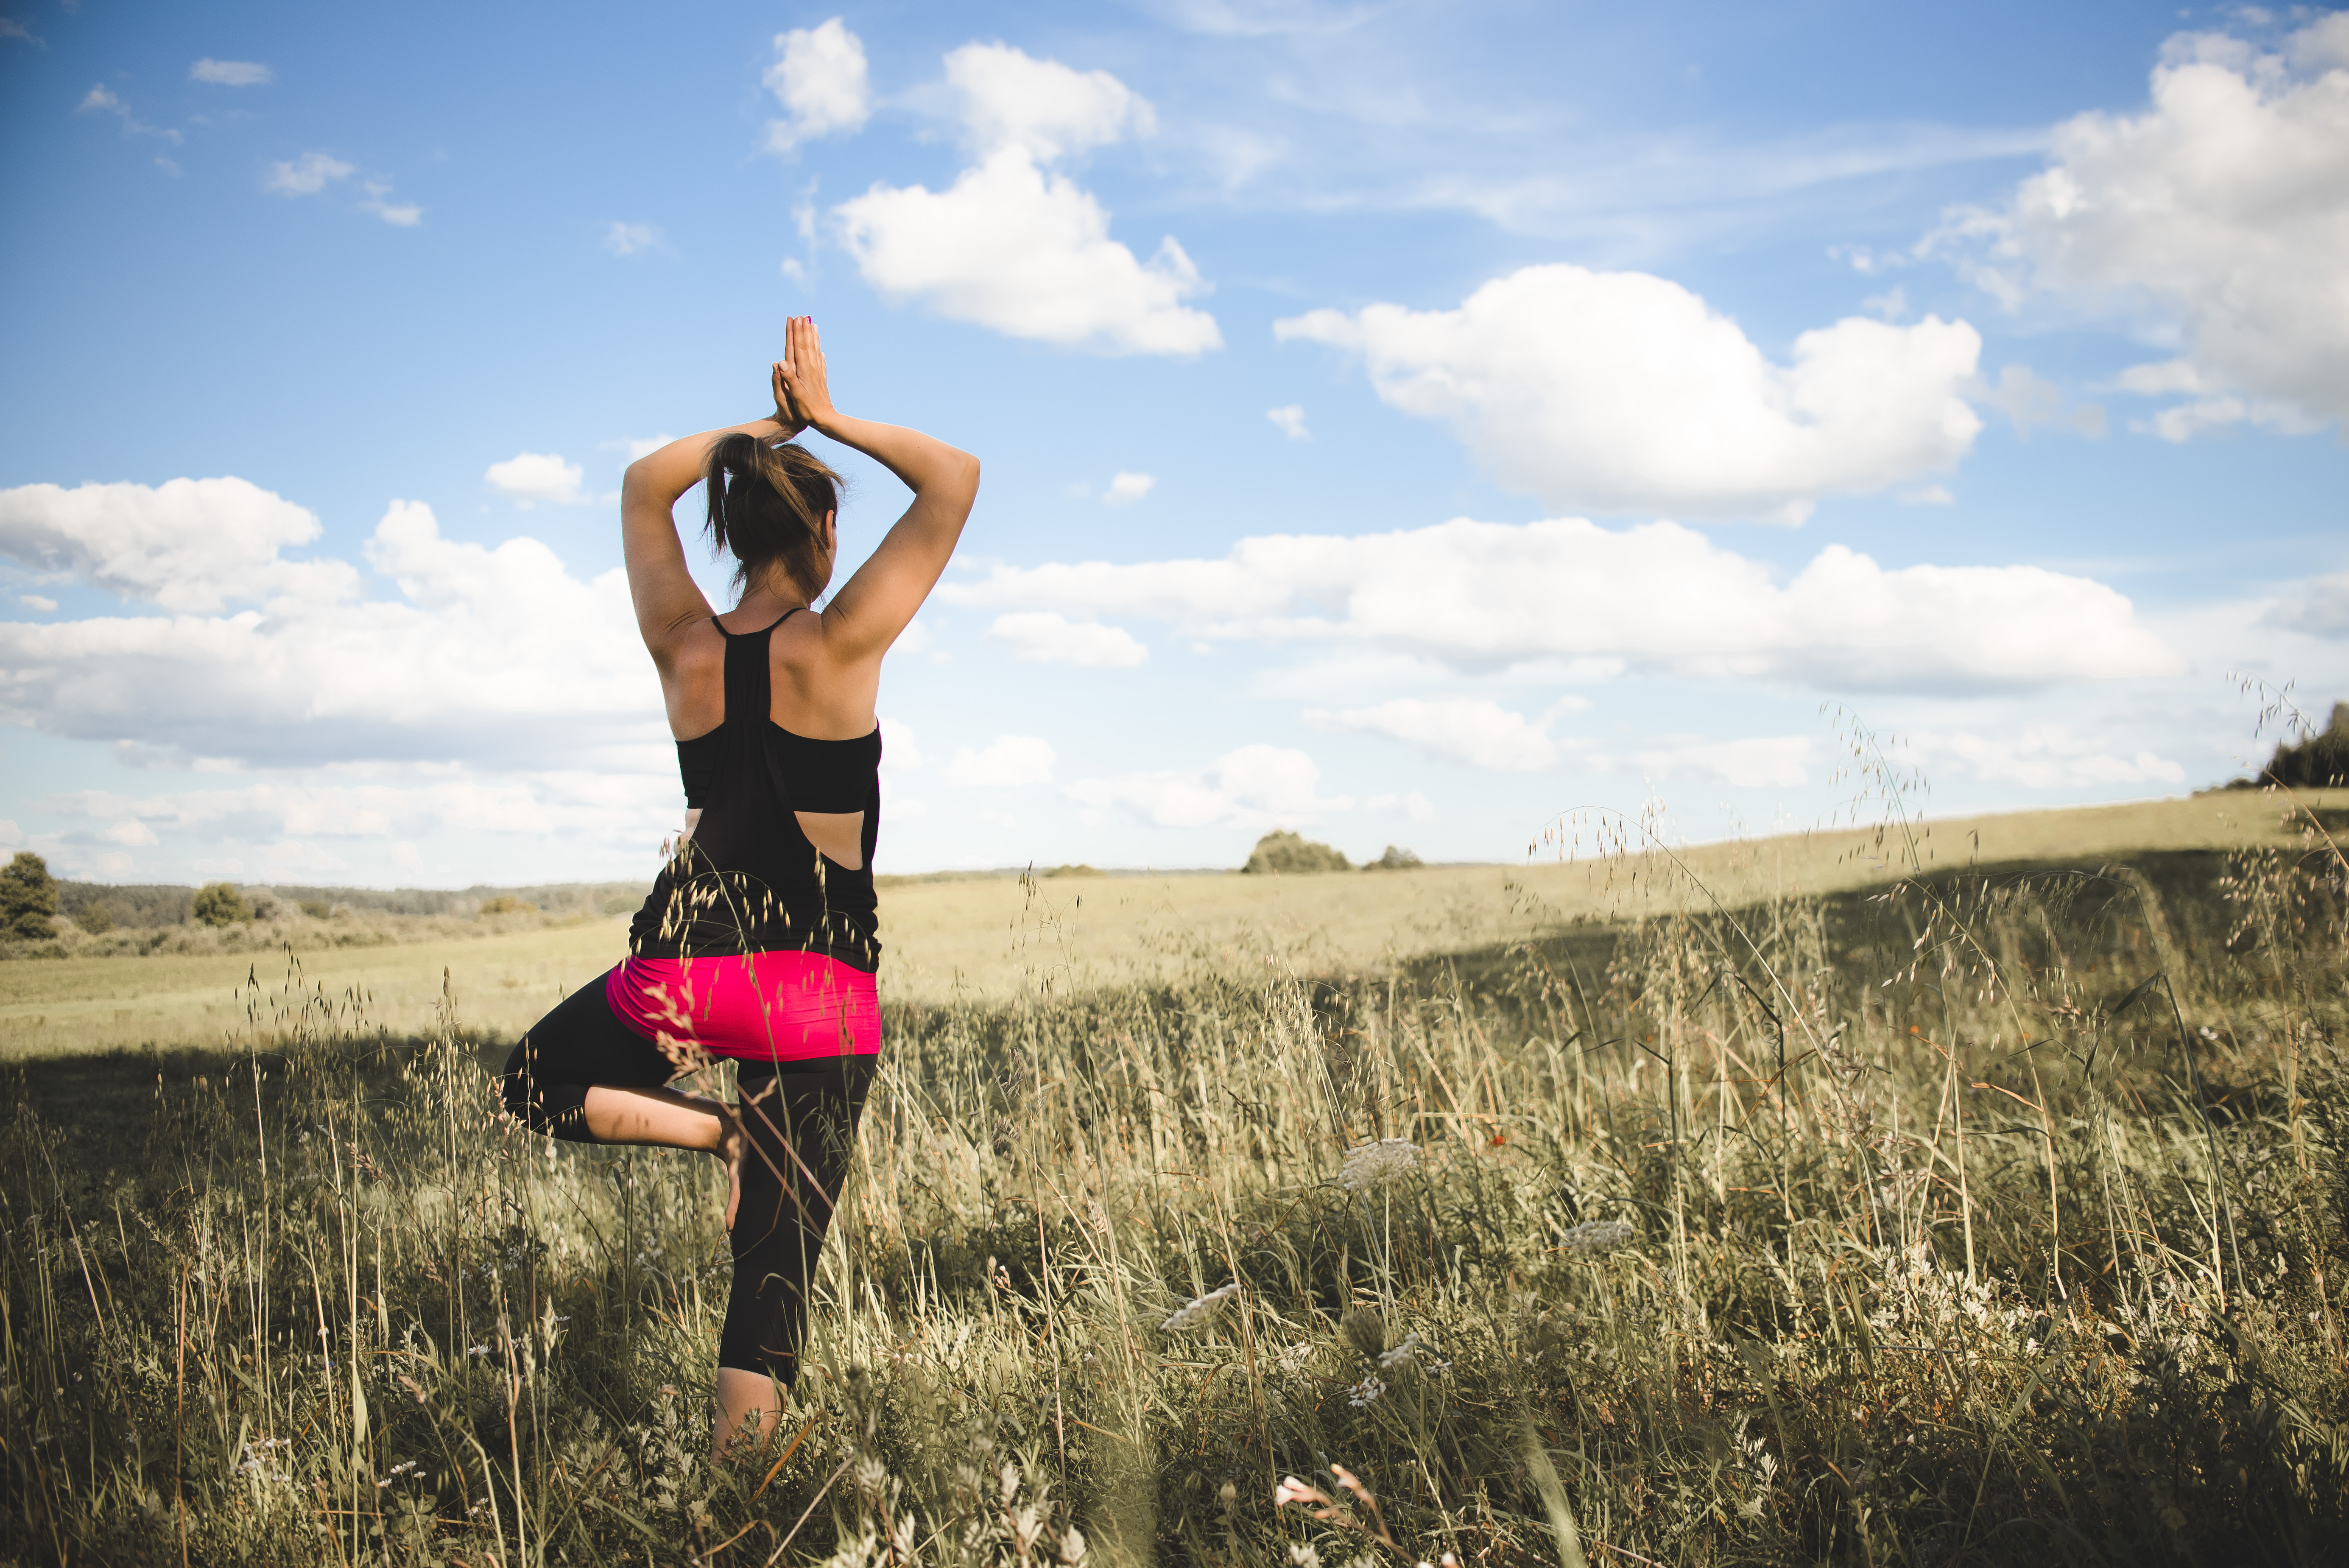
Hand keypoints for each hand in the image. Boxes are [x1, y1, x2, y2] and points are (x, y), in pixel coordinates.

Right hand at [773, 316, 836, 432]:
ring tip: (813, 325)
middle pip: (807, 345)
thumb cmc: (807, 408)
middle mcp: (812, 368)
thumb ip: (787, 377)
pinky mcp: (821, 379)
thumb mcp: (794, 394)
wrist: (824, 419)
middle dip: (804, 330)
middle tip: (803, 316)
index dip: (796, 332)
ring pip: (815, 350)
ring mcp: (818, 373)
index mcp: (804, 370)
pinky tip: (821, 351)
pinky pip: (821, 362)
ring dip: (813, 337)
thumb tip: (779, 362)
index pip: (798, 346)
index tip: (795, 319)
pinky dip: (819, 353)